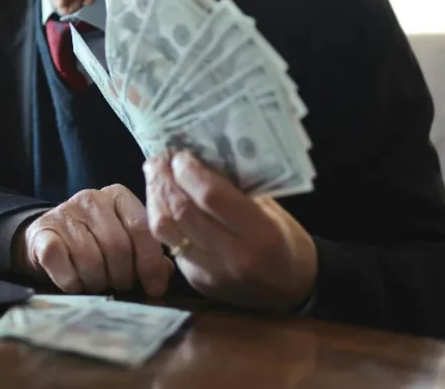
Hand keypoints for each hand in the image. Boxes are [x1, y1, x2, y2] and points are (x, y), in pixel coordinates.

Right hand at [11, 184, 174, 295]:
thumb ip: (148, 255)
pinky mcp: (42, 232)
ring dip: (96, 282)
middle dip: (122, 276)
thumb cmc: (95, 244)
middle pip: (117, 246)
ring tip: (96, 284)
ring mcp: (64, 212)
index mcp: (119, 196)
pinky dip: (71, 282)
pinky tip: (74, 283)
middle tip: (118, 285)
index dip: (150, 262)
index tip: (154, 287)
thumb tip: (164, 273)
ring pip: (90, 258)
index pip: (141, 228)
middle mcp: (92, 198)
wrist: (47, 240)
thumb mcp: (125, 243)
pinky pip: (61, 263)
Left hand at [143, 151, 317, 312]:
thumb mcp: (272, 210)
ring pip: (165, 230)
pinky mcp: (195, 280)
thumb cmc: (287, 241)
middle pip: (182, 212)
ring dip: (155, 198)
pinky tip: (161, 200)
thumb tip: (202, 157)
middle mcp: (232, 257)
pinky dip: (161, 217)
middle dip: (165, 180)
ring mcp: (210, 272)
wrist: (290, 291)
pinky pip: (168, 244)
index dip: (190, 171)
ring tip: (154, 175)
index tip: (181, 154)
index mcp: (260, 235)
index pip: (212, 197)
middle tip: (159, 159)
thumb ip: (238, 188)